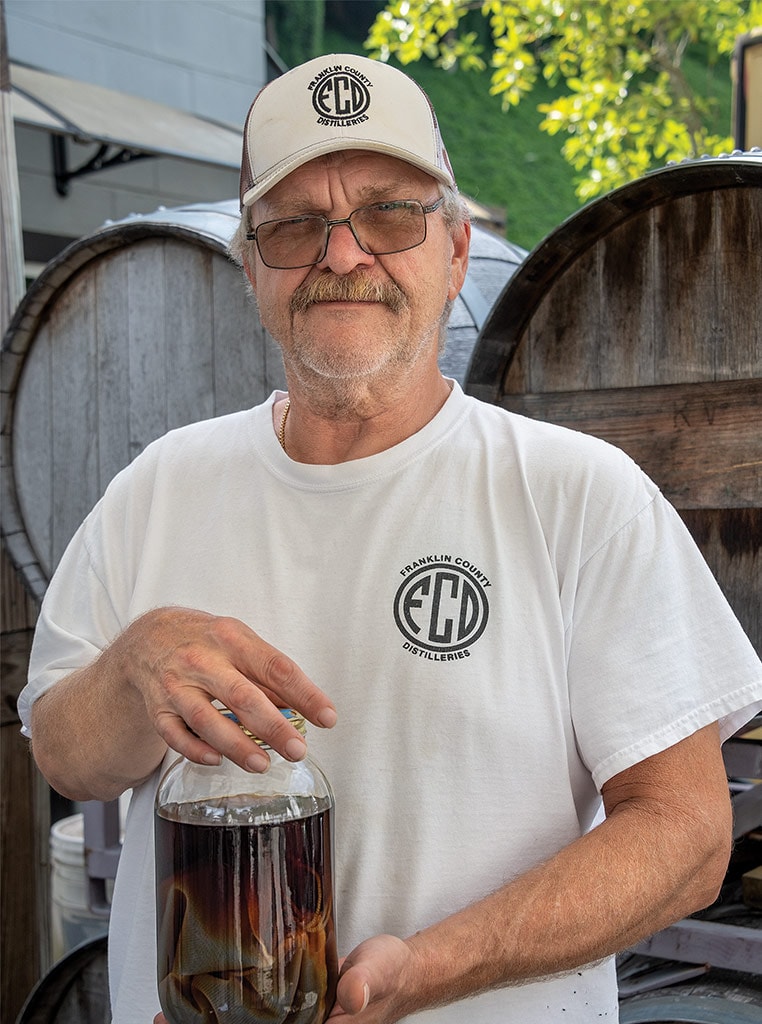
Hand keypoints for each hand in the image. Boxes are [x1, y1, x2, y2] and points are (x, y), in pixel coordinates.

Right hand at [121, 606, 335, 770]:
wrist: (149, 638)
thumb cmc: (206, 641)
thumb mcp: (240, 642)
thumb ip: (268, 675)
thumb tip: (301, 708)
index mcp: (232, 639)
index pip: (276, 668)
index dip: (305, 694)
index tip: (327, 717)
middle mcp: (203, 661)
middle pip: (242, 697)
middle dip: (274, 727)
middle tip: (298, 749)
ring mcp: (177, 686)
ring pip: (207, 720)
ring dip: (237, 745)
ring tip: (263, 763)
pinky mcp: (158, 709)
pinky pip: (175, 735)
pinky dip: (196, 750)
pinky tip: (217, 759)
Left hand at [151, 937, 417, 1023]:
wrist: (400, 973)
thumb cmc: (390, 973)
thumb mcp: (379, 970)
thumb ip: (365, 983)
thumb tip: (351, 996)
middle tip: (160, 1020)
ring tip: (163, 1016)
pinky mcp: (288, 1015)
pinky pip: (251, 1020)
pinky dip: (223, 1014)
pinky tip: (194, 1004)